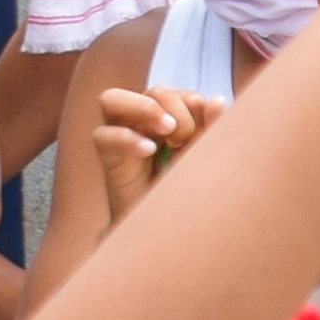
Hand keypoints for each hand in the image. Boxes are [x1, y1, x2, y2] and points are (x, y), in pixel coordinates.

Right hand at [88, 86, 221, 219]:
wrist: (166, 228)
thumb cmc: (184, 189)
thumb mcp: (202, 157)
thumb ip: (211, 130)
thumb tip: (217, 101)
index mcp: (170, 119)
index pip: (181, 95)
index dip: (193, 104)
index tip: (201, 131)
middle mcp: (142, 122)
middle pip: (154, 91)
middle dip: (175, 108)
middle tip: (183, 137)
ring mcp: (121, 135)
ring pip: (112, 99)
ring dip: (144, 108)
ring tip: (168, 130)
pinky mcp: (108, 157)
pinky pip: (102, 135)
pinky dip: (126, 138)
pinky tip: (149, 151)